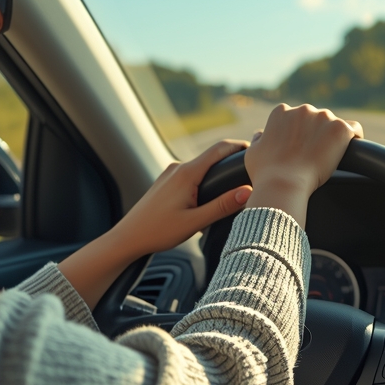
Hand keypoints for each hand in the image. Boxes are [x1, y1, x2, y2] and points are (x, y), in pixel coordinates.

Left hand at [59, 139, 253, 306]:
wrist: (128, 237)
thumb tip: (247, 192)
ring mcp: (170, 174)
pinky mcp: (166, 182)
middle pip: (211, 156)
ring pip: (200, 166)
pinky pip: (190, 174)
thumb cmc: (158, 231)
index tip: (256, 150)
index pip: (219, 149)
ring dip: (217, 170)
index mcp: (186, 173)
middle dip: (231, 159)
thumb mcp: (194, 222)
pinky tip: (211, 192)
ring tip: (235, 180)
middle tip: (251, 167)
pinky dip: (204, 178)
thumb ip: (222, 206)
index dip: (239, 146)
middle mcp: (178, 168)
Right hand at [244, 104, 362, 227]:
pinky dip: (354, 139)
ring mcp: (323, 117)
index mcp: (281, 112)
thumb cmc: (265, 173)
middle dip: (316, 134)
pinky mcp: (340, 129)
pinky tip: (349, 151)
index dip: (300, 133)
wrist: (283, 184)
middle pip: (316, 119)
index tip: (301, 148)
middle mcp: (302, 110)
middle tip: (315, 156)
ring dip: (332, 137)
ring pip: (334, 124)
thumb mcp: (253, 153)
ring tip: (329, 158)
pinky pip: (354, 129)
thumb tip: (260, 135)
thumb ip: (258, 140)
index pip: (296, 117)